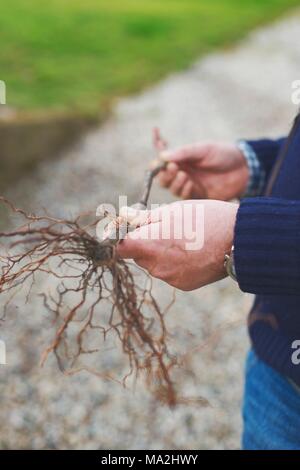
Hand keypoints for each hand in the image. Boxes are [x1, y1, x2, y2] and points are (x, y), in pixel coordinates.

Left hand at [116, 200, 237, 290]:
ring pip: (155, 265)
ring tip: (185, 240)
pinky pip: (170, 273)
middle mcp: (156, 266)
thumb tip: (123, 215)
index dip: (122, 238)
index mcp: (150, 244)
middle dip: (146, 243)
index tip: (130, 230)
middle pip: (138, 256)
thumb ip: (145, 217)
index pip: (121, 247)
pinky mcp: (183, 285)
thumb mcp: (174, 210)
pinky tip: (193, 253)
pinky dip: (176, 264)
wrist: (239, 240)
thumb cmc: (206, 218)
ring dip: (161, 254)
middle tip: (166, 229)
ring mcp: (170, 278)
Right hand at [158, 142, 248, 200]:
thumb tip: (162, 156)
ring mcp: (189, 184)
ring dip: (174, 182)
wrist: (243, 169)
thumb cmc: (223, 155)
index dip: (157, 146)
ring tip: (184, 175)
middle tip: (173, 167)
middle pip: (162, 176)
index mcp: (182, 158)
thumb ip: (183, 153)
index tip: (157, 136)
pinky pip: (183, 197)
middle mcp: (182, 171)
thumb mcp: (203, 149)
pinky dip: (184, 189)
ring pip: (170, 187)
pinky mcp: (197, 196)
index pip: (163, 154)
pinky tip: (192, 183)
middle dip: (164, 173)